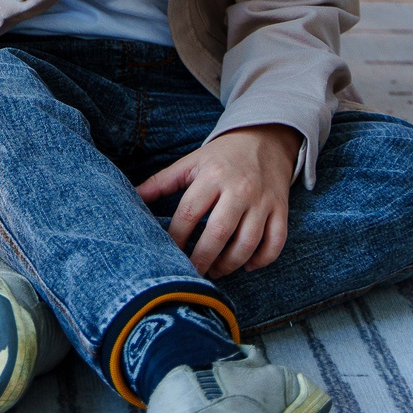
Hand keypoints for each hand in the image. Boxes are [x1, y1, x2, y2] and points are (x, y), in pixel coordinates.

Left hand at [135, 123, 298, 276]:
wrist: (266, 138)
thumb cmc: (222, 156)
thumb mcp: (191, 163)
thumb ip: (161, 182)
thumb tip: (132, 197)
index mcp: (212, 176)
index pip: (189, 214)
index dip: (176, 238)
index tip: (167, 253)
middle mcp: (239, 189)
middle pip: (219, 232)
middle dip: (202, 259)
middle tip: (192, 273)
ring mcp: (263, 201)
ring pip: (248, 243)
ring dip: (230, 264)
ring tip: (215, 272)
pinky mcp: (281, 210)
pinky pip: (275, 242)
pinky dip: (262, 260)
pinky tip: (247, 266)